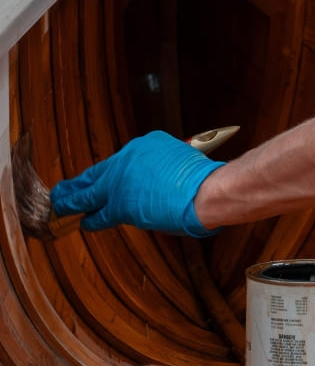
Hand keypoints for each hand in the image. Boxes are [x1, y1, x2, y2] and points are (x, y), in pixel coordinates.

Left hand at [49, 131, 225, 235]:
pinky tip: (82, 221)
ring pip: (90, 192)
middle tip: (62, 190)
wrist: (202, 190)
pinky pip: (98, 212)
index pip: (118, 161)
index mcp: (146, 143)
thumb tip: (156, 183)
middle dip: (78, 183)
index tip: (96, 178)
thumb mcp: (182, 160)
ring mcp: (122, 179)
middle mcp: (130, 156)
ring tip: (62, 205)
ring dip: (74, 200)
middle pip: (97, 172)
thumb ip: (162, 170)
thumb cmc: (201, 178)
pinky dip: (89, 217)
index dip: (104, 173)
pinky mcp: (120, 203)